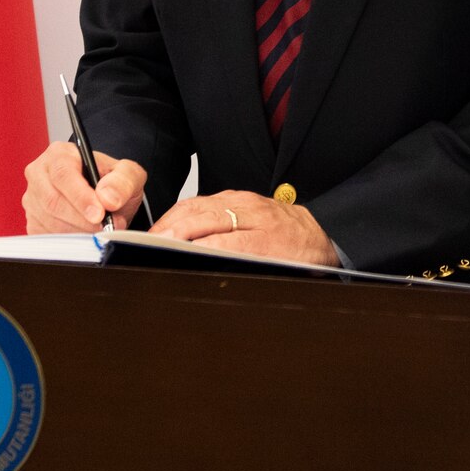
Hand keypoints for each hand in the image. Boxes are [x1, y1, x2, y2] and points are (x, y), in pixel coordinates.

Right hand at [22, 142, 146, 232]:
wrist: (105, 199)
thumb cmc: (112, 182)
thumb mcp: (128, 174)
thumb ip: (122, 181)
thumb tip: (108, 197)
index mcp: (60, 153)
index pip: (63, 174)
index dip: (80, 197)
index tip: (99, 214)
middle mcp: (40, 173)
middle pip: (53, 201)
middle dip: (82, 219)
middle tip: (106, 228)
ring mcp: (32, 198)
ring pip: (49, 221)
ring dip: (78, 231)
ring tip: (100, 230)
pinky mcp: (31, 220)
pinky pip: (45, 235)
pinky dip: (68, 240)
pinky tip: (85, 234)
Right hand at [149, 190, 338, 266]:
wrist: (320, 235)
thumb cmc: (299, 258)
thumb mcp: (279, 275)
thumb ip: (248, 271)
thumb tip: (211, 272)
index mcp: (268, 239)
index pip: (224, 241)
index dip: (195, 247)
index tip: (171, 254)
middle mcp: (255, 214)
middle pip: (206, 218)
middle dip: (174, 231)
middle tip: (149, 245)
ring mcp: (245, 201)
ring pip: (201, 205)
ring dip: (172, 220)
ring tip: (152, 238)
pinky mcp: (237, 196)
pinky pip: (204, 200)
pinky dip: (181, 212)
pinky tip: (169, 224)